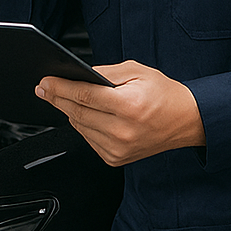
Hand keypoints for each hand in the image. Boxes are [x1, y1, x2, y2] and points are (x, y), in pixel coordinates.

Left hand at [35, 61, 205, 165]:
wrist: (187, 121)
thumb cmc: (164, 94)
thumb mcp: (137, 71)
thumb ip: (106, 72)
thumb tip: (80, 75)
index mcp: (128, 106)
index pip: (84, 96)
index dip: (60, 88)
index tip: (45, 82)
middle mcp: (123, 131)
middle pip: (77, 112)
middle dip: (57, 98)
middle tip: (43, 88)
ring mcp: (119, 148)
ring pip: (80, 127)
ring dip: (68, 111)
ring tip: (61, 97)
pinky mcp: (116, 158)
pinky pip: (88, 139)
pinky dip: (82, 125)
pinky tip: (84, 113)